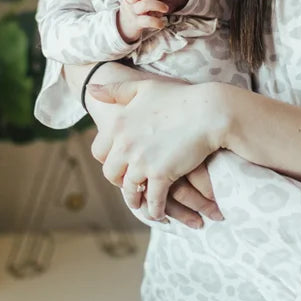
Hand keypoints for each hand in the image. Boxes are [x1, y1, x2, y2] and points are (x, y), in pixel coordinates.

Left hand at [89, 79, 227, 221]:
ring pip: (130, 190)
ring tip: (142, 203)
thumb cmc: (179, 96)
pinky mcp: (160, 175)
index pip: (98, 152)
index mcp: (118, 124)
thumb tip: (92, 90)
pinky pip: (153, 200)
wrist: (208, 111)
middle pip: (111, 173)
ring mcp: (141, 161)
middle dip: (120, 181)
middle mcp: (124, 144)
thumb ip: (115, 89)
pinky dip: (155, 210)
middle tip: (130, 184)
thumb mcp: (143, 87)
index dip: (108, 160)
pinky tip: (159, 214)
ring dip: (135, 199)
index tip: (118, 164)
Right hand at [117, 0, 168, 42]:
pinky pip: (148, 20)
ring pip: (145, 4)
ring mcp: (132, 12)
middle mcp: (130, 2)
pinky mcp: (136, 24)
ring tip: (166, 9)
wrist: (123, 29)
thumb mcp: (138, 0)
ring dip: (158, 5)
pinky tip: (161, 24)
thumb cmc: (135, 12)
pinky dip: (157, 22)